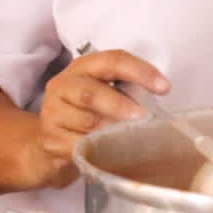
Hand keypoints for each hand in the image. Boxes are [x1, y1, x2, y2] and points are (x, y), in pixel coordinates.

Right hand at [31, 48, 168, 188]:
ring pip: (86, 122)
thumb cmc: (87, 113)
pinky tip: (113, 152)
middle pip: (91, 93)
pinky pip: (79, 146)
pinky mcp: (51, 141)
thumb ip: (126, 89)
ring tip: (132, 136)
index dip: (140, 71)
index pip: (112, 60)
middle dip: (121, 105)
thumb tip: (160, 96)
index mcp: (82, 68)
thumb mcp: (104, 92)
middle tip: (144, 116)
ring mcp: (53, 115)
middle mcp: (63, 86)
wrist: (48, 144)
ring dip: (113, 130)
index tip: (164, 87)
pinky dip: (99, 149)